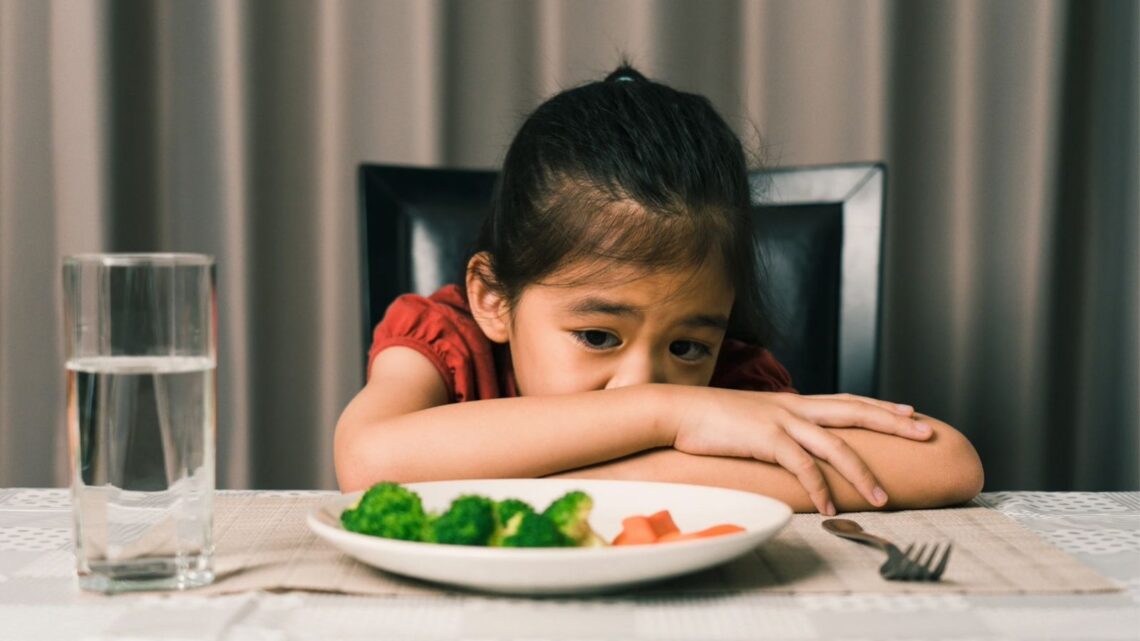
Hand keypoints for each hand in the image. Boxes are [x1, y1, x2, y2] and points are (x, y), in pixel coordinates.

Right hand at [667, 390, 934, 514]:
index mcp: (792, 402)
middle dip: (894, 422)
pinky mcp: (765, 439)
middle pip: (855, 411)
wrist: (676, 411)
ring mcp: (781, 421)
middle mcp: (793, 407)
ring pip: (835, 445)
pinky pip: (801, 466)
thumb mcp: (751, 419)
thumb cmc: (708, 419)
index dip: (880, 406)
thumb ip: (774, 427)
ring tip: (882, 499)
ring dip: (862, 473)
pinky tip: (830, 507)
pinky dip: (818, 488)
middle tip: (927, 432)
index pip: (848, 400)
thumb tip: (788, 444)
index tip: (910, 411)